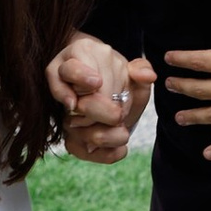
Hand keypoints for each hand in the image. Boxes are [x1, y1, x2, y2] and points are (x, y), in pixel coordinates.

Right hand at [47, 36, 135, 162]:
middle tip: (119, 115)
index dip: (81, 77)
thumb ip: (141, 69)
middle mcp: (64, 86)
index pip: (71, 69)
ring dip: (106, 135)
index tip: (96, 82)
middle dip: (102, 112)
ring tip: (124, 132)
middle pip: (76, 103)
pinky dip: (102, 154)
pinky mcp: (68, 136)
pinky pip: (78, 149)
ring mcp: (63, 112)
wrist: (112, 96)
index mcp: (78, 57)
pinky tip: (120, 151)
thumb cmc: (119, 79)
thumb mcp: (132, 71)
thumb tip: (147, 75)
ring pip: (76, 129)